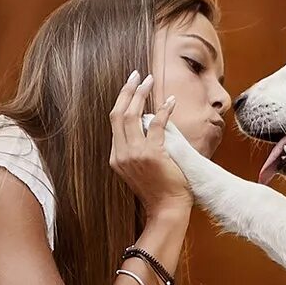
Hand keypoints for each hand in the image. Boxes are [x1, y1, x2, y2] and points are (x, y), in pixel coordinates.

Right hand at [109, 70, 191, 216]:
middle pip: (118, 114)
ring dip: (141, 95)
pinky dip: (164, 110)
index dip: (122, 101)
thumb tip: (146, 125)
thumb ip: (136, 149)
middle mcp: (121, 154)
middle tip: (136, 75)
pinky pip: (157, 124)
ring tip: (149, 81)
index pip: (115, 122)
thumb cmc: (158, 190)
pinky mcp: (152, 154)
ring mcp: (135, 154)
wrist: (166, 209)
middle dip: (127, 91)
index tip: (130, 87)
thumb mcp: (138, 169)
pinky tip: (170, 101)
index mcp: (116, 158)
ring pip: (133, 116)